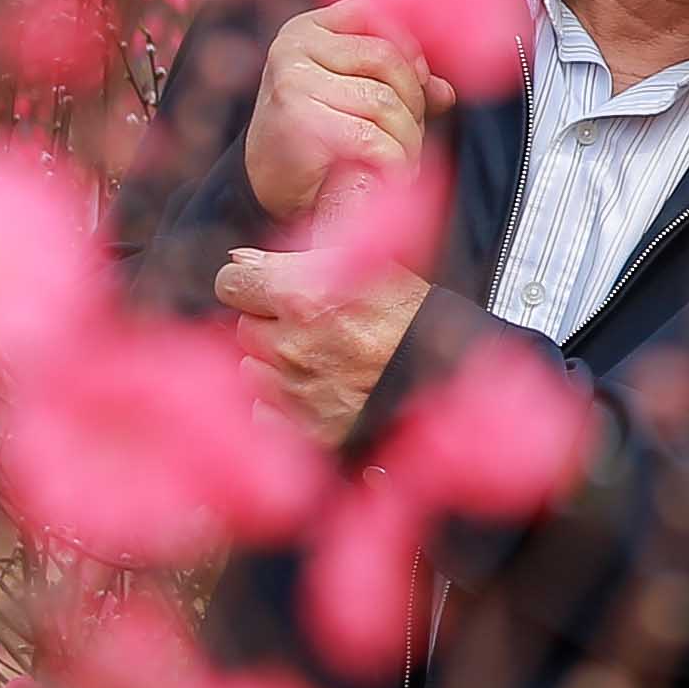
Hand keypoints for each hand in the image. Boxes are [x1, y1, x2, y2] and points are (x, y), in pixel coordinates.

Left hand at [216, 239, 428, 444]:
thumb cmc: (420, 321)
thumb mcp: (375, 267)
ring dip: (276, 365)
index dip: (250, 282)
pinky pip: (265, 412)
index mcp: (303, 296)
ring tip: (321, 360)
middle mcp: (290, 345)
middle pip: (243, 326)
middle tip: (313, 327)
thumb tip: (241, 258)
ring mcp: (294, 392)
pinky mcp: (302, 430)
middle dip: (270, 325)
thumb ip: (302, 257)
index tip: (268, 288)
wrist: (457, 384)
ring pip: (253, 370)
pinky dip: (283, 405)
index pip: (230, 281)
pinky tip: (320, 393)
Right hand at [246, 6, 452, 223]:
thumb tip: (445, 91)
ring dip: (408, 137)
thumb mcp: (355, 94)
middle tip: (414, 132)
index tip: (420, 80)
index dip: (406, 44)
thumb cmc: (318, 132)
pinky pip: (370, 137)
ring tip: (406, 157)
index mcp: (305, 29)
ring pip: (383, 101)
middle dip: (414, 99)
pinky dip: (394, 159)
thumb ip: (400, 83)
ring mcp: (292, 81)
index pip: (370, 11)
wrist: (268, 182)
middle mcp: (293, 47)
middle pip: (385, 58)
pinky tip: (395, 171)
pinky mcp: (296, 120)